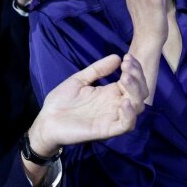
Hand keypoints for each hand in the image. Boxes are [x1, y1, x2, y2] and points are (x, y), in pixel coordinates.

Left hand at [28, 54, 147, 155]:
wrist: (47, 120)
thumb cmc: (62, 100)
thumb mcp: (79, 80)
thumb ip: (97, 70)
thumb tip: (117, 57)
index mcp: (110, 92)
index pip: (133, 81)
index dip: (135, 69)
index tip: (127, 56)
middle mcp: (115, 104)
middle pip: (140, 93)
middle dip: (138, 77)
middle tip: (126, 65)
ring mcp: (112, 117)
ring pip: (138, 107)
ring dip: (136, 91)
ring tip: (125, 78)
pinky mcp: (107, 130)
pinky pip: (126, 125)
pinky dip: (130, 114)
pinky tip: (124, 101)